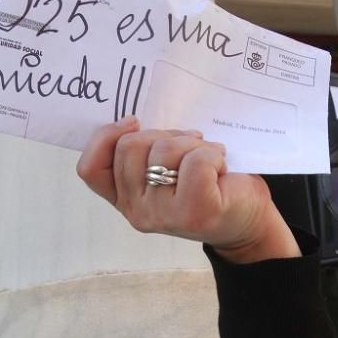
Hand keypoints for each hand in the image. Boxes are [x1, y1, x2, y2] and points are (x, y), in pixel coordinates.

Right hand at [76, 117, 299, 263]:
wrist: (248, 218)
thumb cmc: (209, 185)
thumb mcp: (166, 166)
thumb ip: (144, 151)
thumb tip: (133, 119)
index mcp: (125, 199)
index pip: (90, 169)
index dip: (106, 137)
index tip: (134, 122)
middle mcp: (137, 212)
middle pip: (130, 146)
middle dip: (165, 135)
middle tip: (190, 147)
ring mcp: (163, 215)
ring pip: (163, 150)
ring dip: (193, 144)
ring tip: (210, 160)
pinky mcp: (194, 212)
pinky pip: (195, 160)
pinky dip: (212, 155)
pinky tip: (221, 169)